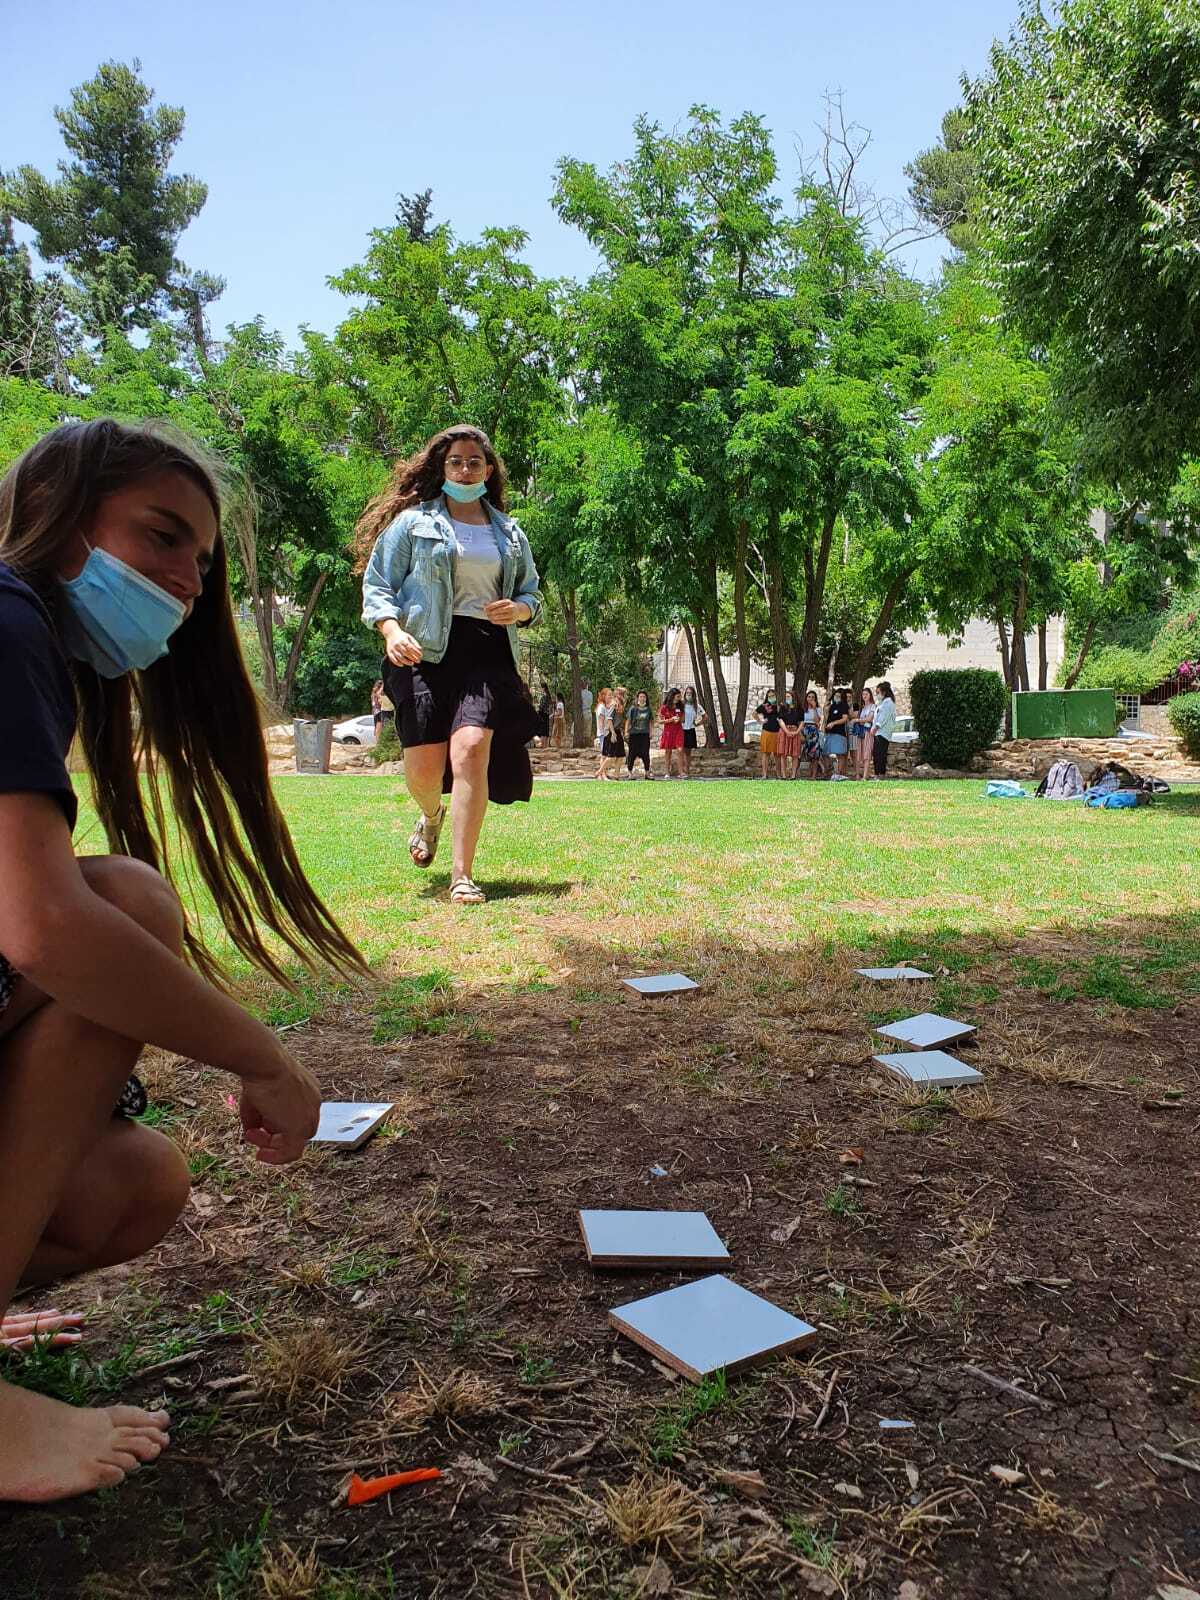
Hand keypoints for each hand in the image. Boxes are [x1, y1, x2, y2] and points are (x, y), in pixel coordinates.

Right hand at [238, 1050, 321, 1165]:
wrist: (265, 1063)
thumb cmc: (260, 1073)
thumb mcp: (259, 1096)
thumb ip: (259, 1117)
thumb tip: (251, 1132)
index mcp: (308, 1092)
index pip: (297, 1116)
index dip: (277, 1124)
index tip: (258, 1127)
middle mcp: (314, 1104)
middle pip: (298, 1130)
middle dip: (274, 1136)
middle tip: (252, 1134)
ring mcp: (310, 1117)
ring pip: (295, 1142)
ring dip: (271, 1145)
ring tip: (251, 1136)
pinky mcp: (301, 1128)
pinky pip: (292, 1152)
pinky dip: (276, 1157)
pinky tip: (260, 1154)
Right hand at [383, 625, 421, 665]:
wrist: (391, 633)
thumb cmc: (402, 636)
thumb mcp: (409, 637)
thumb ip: (415, 643)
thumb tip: (420, 649)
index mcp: (403, 640)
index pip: (410, 647)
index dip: (416, 652)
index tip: (420, 656)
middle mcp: (397, 644)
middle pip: (406, 653)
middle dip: (413, 658)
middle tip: (418, 661)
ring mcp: (392, 648)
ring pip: (399, 657)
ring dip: (406, 662)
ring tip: (412, 663)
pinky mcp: (389, 652)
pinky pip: (392, 659)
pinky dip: (397, 663)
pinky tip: (402, 665)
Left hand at [484, 599, 528, 625]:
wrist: (519, 610)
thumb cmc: (508, 605)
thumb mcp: (503, 602)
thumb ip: (494, 603)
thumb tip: (485, 604)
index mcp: (507, 601)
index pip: (497, 604)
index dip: (490, 607)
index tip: (485, 608)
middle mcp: (510, 607)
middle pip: (497, 611)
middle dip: (490, 612)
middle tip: (486, 613)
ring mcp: (512, 615)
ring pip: (499, 617)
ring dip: (492, 617)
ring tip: (488, 617)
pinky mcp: (511, 621)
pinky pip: (501, 622)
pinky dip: (496, 621)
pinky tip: (492, 620)